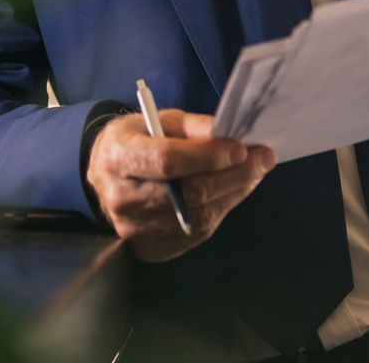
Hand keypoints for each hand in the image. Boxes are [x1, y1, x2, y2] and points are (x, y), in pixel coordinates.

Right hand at [86, 108, 275, 261]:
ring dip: (234, 194)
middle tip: (263, 159)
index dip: (208, 156)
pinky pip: (196, 234)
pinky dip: (221, 211)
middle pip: (189, 193)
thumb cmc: (137, 140)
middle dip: (234, 175)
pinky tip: (233, 192)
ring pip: (199, 217)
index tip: (241, 148)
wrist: (105, 174)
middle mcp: (121, 197)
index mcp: (118, 156)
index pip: (167, 160)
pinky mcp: (149, 248)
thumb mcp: (160, 120)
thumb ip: (194, 126)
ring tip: (254, 173)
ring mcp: (134, 228)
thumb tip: (230, 135)